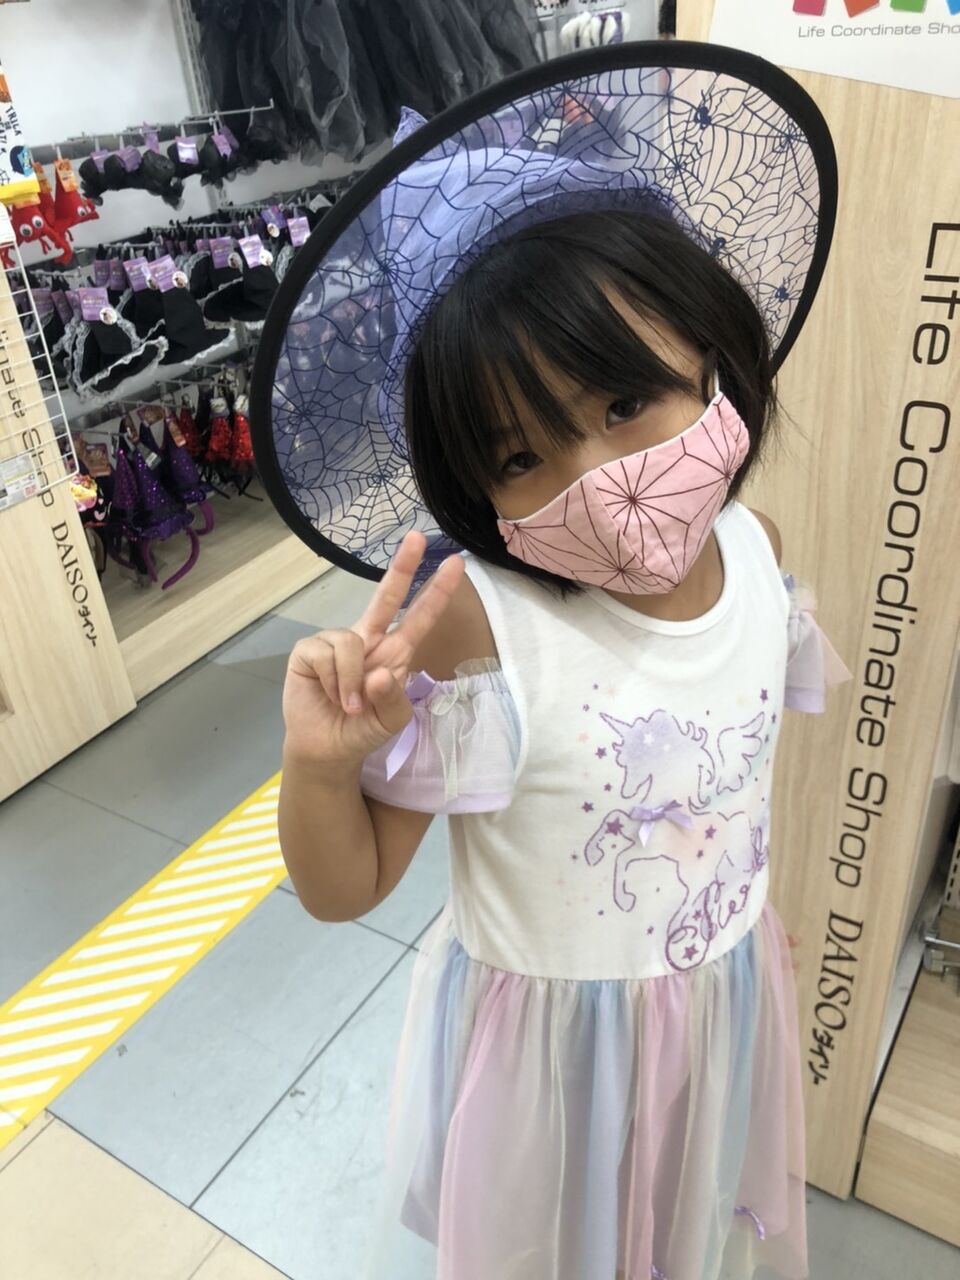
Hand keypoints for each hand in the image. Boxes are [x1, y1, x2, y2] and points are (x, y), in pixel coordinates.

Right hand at [282, 532, 464, 770]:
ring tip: (347, 704)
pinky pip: (326, 656)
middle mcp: (368, 639)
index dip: (436, 592)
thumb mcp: (391, 721)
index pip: (419, 617)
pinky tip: (329, 695)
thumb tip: (378, 673)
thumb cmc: (362, 730)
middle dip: (402, 566)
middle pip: (386, 596)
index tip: (456, 564)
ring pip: (350, 642)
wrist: (327, 747)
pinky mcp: (309, 651)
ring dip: (351, 683)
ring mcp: (337, 642)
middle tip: (416, 537)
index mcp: (395, 652)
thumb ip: (393, 699)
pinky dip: (333, 682)